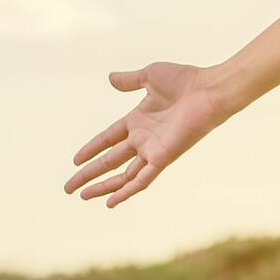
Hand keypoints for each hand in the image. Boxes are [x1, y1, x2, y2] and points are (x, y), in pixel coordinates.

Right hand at [66, 61, 235, 208]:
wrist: (209, 91)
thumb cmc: (186, 81)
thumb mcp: (149, 76)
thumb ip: (130, 81)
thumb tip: (111, 78)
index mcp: (138, 120)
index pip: (108, 138)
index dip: (92, 149)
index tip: (75, 160)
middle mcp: (144, 138)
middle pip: (110, 161)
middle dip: (89, 174)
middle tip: (69, 187)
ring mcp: (153, 150)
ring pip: (123, 175)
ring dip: (102, 186)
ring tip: (82, 196)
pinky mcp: (163, 158)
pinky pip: (142, 180)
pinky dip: (126, 191)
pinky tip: (111, 202)